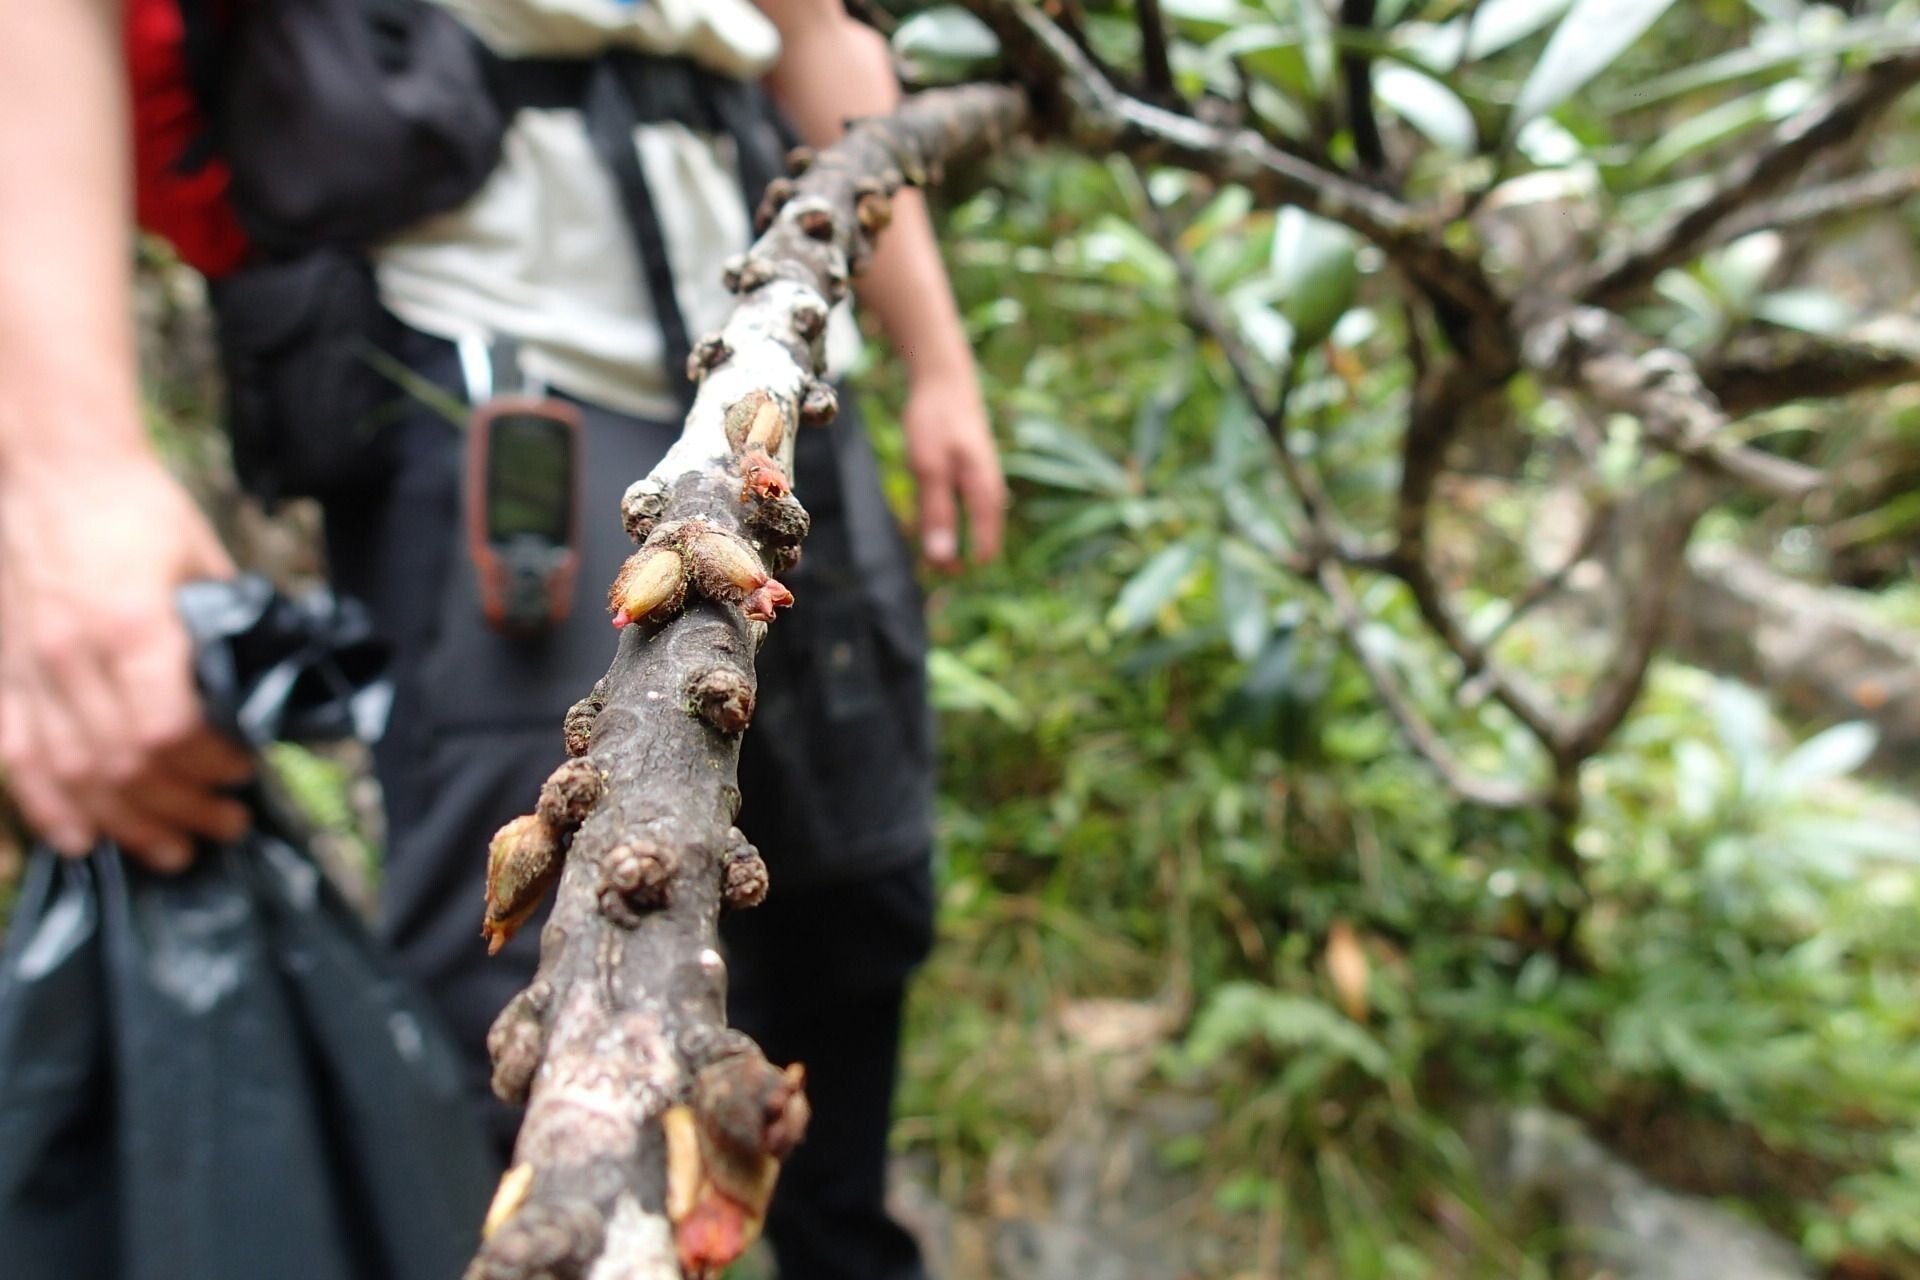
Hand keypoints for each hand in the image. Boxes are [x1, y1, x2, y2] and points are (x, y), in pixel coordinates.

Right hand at [0, 453, 251, 870]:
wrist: (55, 470)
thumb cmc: (138, 511)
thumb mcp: (204, 564)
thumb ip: (223, 633)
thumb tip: (258, 691)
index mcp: (132, 628)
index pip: (168, 730)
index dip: (209, 764)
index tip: (244, 770)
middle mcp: (73, 658)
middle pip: (124, 765)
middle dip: (182, 806)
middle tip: (226, 824)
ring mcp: (30, 670)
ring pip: (74, 774)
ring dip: (128, 822)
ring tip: (174, 850)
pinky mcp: (2, 675)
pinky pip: (17, 757)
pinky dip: (48, 807)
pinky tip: (82, 841)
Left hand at [902, 368, 1005, 570]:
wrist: (943, 380)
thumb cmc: (936, 421)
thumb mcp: (929, 468)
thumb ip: (936, 512)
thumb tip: (942, 558)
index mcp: (986, 493)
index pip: (985, 548)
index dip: (961, 566)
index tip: (937, 574)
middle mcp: (989, 491)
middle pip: (976, 540)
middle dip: (951, 556)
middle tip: (926, 566)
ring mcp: (980, 483)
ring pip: (965, 525)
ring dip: (943, 538)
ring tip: (923, 544)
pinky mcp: (967, 477)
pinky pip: (958, 509)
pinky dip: (940, 519)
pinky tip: (922, 519)